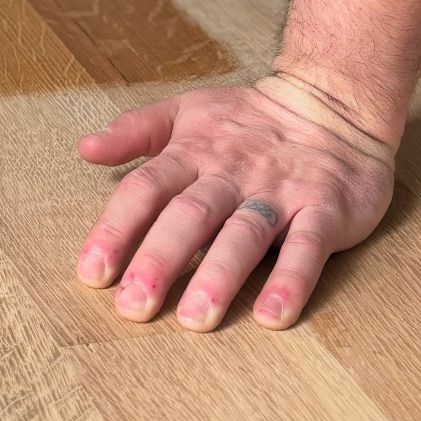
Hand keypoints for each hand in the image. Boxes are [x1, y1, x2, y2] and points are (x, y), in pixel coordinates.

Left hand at [75, 82, 395, 330]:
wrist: (335, 103)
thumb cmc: (250, 119)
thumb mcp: (189, 111)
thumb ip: (136, 131)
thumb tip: (85, 148)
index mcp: (194, 151)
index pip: (147, 188)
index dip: (117, 229)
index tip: (92, 272)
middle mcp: (233, 172)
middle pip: (191, 215)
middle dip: (160, 260)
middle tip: (134, 306)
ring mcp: (280, 191)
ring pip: (245, 233)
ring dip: (220, 276)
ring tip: (196, 318)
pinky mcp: (325, 209)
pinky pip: (308, 246)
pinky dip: (292, 279)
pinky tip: (273, 315)